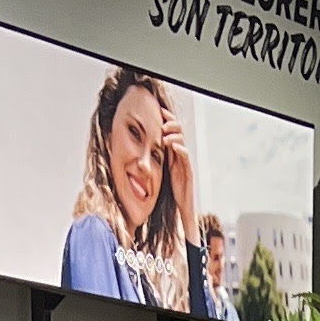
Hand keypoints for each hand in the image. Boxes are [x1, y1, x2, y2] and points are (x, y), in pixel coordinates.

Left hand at [158, 99, 198, 235]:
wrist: (181, 209)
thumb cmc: (168, 193)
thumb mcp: (156, 173)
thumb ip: (149, 162)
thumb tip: (131, 154)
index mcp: (170, 154)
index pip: (170, 131)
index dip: (165, 120)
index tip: (157, 111)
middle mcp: (178, 156)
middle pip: (178, 132)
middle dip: (171, 123)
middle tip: (162, 118)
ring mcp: (184, 163)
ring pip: (181, 141)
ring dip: (173, 134)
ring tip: (165, 131)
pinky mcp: (188, 172)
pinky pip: (185, 157)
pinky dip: (179, 149)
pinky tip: (171, 145)